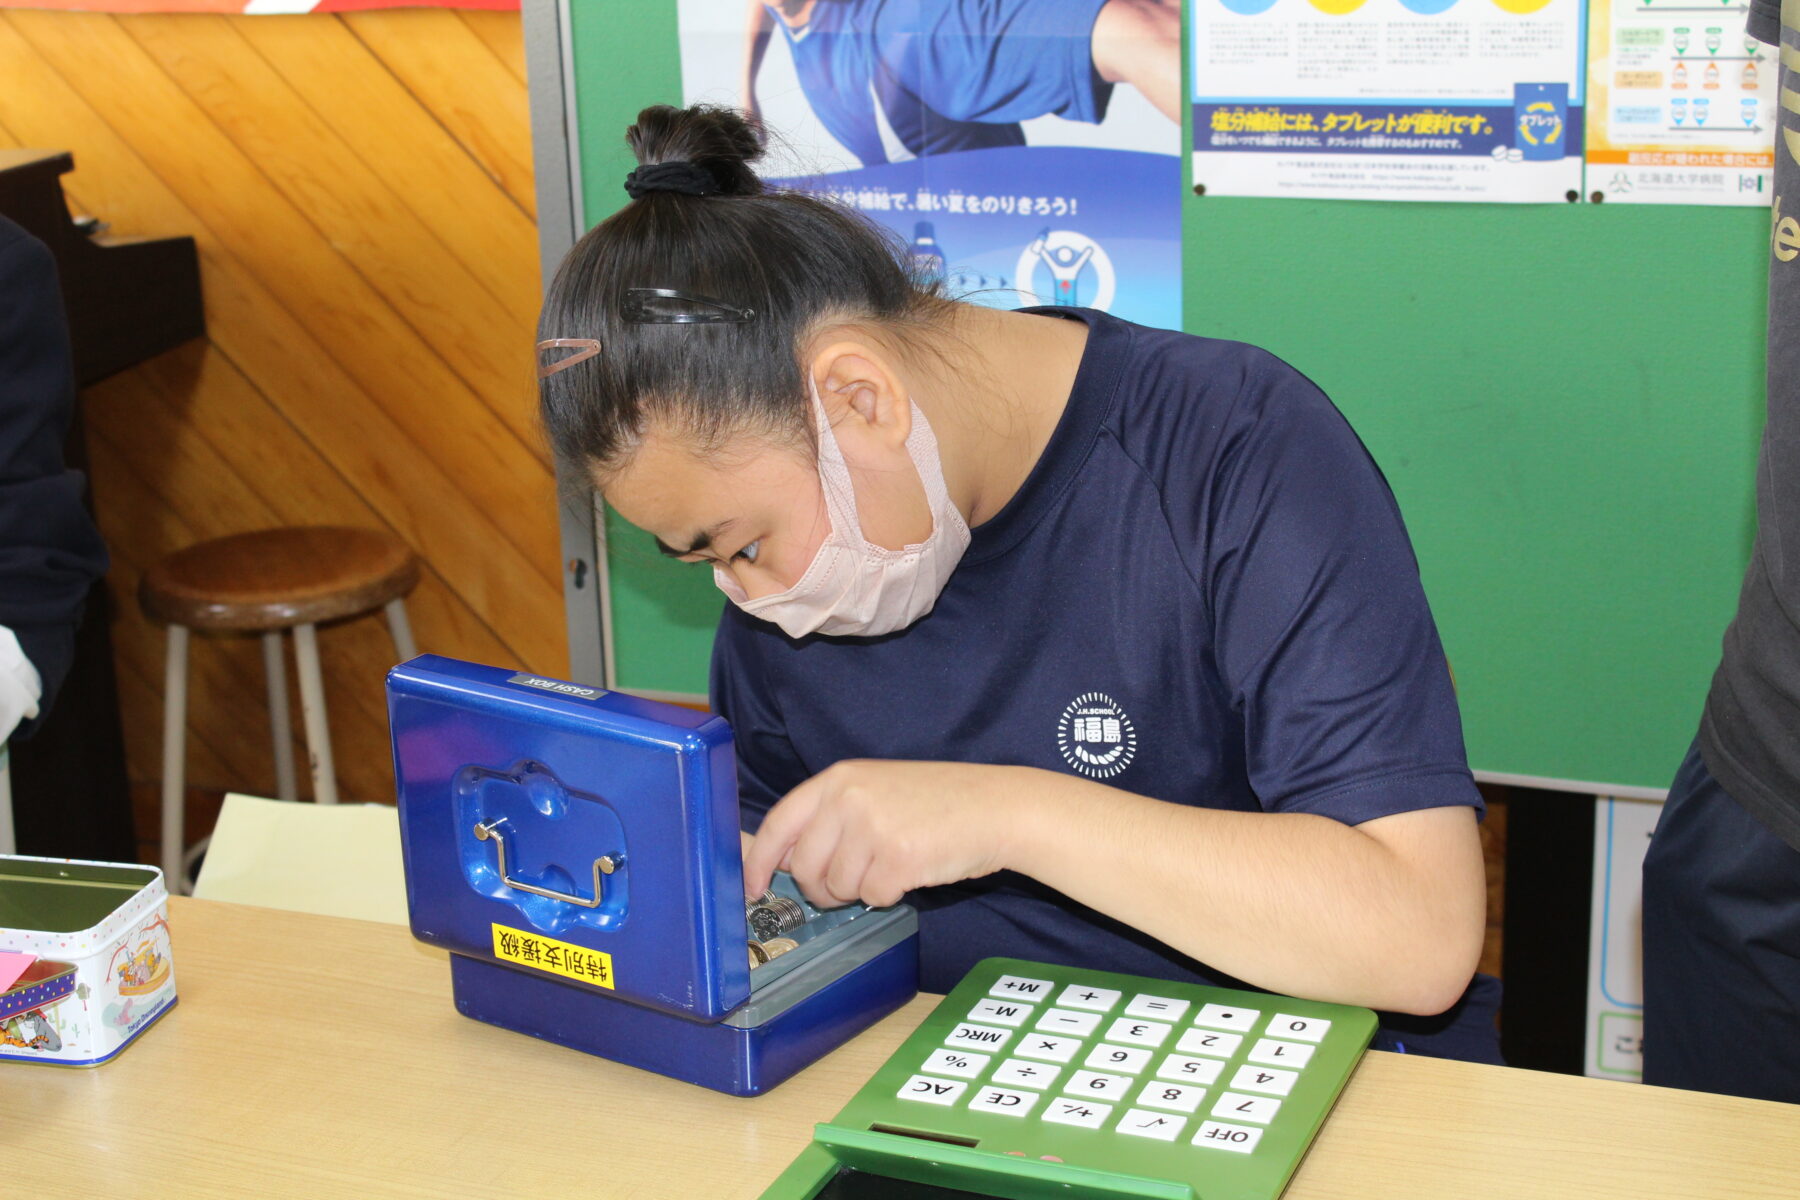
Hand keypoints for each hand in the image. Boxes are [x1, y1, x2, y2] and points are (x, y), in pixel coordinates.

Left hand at [743, 760, 1024, 908]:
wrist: (996, 807)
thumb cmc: (939, 802)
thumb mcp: (877, 789)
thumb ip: (832, 816)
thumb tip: (791, 861)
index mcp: (839, 778)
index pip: (780, 823)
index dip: (760, 861)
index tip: (753, 886)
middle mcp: (849, 798)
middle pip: (806, 867)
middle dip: (823, 887)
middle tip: (853, 881)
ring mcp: (873, 827)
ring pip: (838, 887)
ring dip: (863, 889)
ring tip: (894, 863)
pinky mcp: (897, 858)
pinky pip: (872, 897)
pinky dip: (890, 895)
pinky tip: (912, 870)